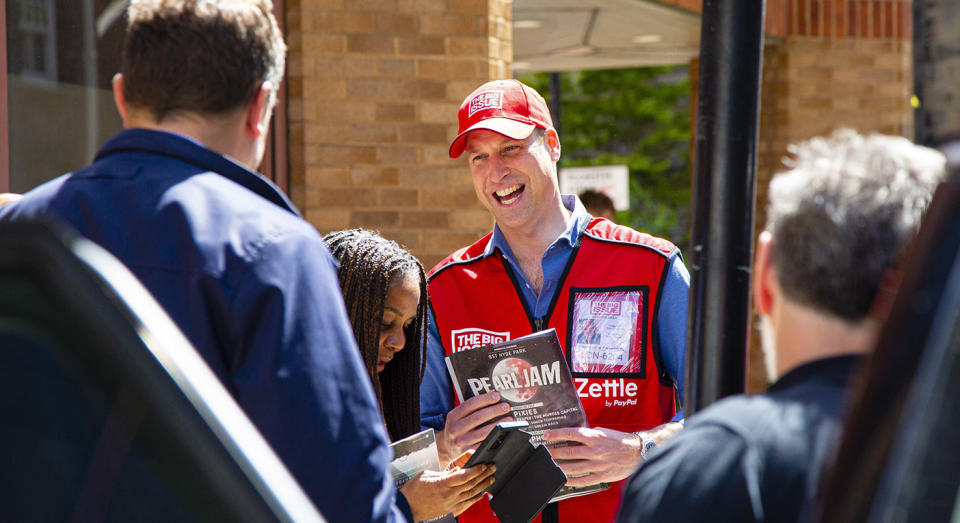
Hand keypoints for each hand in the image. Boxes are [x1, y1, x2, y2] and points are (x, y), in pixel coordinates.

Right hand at [400, 451, 495, 520]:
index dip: (475, 470)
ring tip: (491, 479)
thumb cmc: (413, 491)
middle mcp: (448, 495)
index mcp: (442, 484)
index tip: (483, 465)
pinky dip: (476, 498)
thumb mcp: (427, 475)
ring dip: (483, 486)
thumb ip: (444, 473)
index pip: (463, 476)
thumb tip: (457, 470)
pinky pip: (466, 504)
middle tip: (492, 468)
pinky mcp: (450, 510)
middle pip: (470, 484)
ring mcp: (450, 504)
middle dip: (483, 475)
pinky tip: (482, 493)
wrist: (407, 507)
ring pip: (471, 494)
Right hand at [436, 391, 512, 464]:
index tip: (497, 395)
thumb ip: (469, 409)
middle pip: (478, 417)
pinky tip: (503, 433)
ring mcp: (462, 441)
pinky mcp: (468, 452)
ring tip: (509, 419)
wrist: (445, 447)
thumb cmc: (456, 428)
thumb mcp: (457, 417)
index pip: (470, 405)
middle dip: (494, 411)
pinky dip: (495, 438)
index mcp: (453, 416)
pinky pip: (484, 444)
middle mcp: (456, 428)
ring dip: (498, 424)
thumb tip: (491, 399)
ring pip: (483, 432)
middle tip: (506, 406)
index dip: (484, 399)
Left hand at [542, 421, 682, 486]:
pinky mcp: (601, 475)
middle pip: (569, 451)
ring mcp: (597, 464)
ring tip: (551, 464)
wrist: (637, 452)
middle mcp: (595, 450)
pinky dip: (572, 480)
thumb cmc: (619, 441)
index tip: (546, 435)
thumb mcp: (602, 432)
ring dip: (560, 466)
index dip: (556, 434)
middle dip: (554, 451)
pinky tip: (564, 479)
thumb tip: (572, 436)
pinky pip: (583, 480)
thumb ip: (588, 435)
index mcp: (594, 437)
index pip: (570, 434)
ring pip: (573, 467)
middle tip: (545, 451)